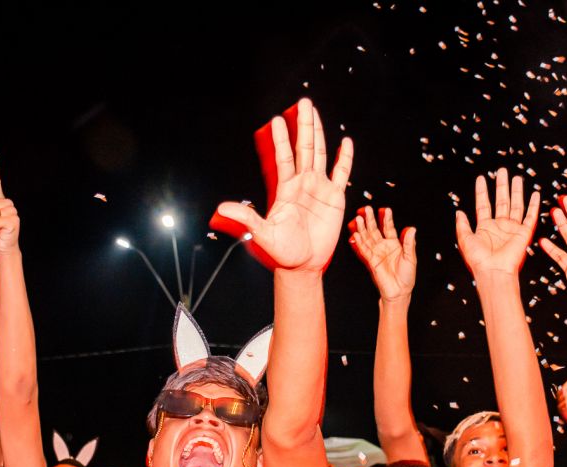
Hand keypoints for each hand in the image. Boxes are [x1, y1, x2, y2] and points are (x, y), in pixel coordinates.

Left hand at [211, 98, 353, 272]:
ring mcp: (319, 188)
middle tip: (302, 102)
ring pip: (320, 155)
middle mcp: (303, 183)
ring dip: (319, 134)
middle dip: (303, 126)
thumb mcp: (261, 233)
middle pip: (304, 148)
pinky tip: (346, 142)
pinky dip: (344, 159)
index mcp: (285, 189)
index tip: (276, 120)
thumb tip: (221, 208)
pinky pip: (341, 174)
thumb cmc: (281, 251)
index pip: (283, 157)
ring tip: (316, 113)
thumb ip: (246, 217)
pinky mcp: (335, 198)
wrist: (303, 265)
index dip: (280, 139)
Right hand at [350, 206, 415, 302]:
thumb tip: (412, 228)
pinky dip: (360, 242)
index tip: (385, 209)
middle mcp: (383, 247)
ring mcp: (376, 253)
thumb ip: (409, 243)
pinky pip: (364, 250)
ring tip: (358, 218)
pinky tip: (356, 234)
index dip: (387, 219)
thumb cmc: (407, 276)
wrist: (399, 292)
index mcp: (395, 244)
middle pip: (375, 230)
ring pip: (367, 238)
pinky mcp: (371, 262)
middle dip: (371, 219)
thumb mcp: (411, 258)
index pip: (389, 228)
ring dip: (362, 228)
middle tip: (366, 209)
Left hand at [454, 168, 538, 277]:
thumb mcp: (465, 240)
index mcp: (485, 228)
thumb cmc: (479, 260)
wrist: (494, 271)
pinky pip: (530, 217)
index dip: (482, 191)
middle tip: (502, 171)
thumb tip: (459, 211)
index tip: (482, 178)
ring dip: (516, 191)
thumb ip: (462, 225)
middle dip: (501, 186)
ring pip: (515, 205)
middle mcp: (499, 226)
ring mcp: (512, 229)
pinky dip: (534, 205)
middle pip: (501, 201)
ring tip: (517, 177)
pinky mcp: (524, 233)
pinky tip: (535, 194)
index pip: (483, 204)